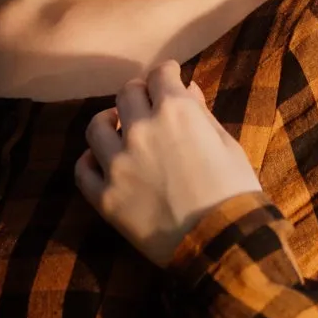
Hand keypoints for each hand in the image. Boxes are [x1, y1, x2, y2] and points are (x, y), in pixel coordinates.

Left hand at [74, 61, 263, 265]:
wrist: (223, 244)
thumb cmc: (235, 192)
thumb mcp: (227, 145)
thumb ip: (200, 114)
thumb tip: (186, 90)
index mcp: (176, 111)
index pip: (160, 76)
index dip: (165, 73)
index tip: (168, 76)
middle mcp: (140, 129)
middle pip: (126, 95)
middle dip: (138, 94)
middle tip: (145, 102)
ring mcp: (117, 163)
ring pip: (96, 127)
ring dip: (108, 122)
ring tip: (116, 127)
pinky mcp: (105, 197)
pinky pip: (82, 170)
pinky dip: (90, 160)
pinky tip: (99, 161)